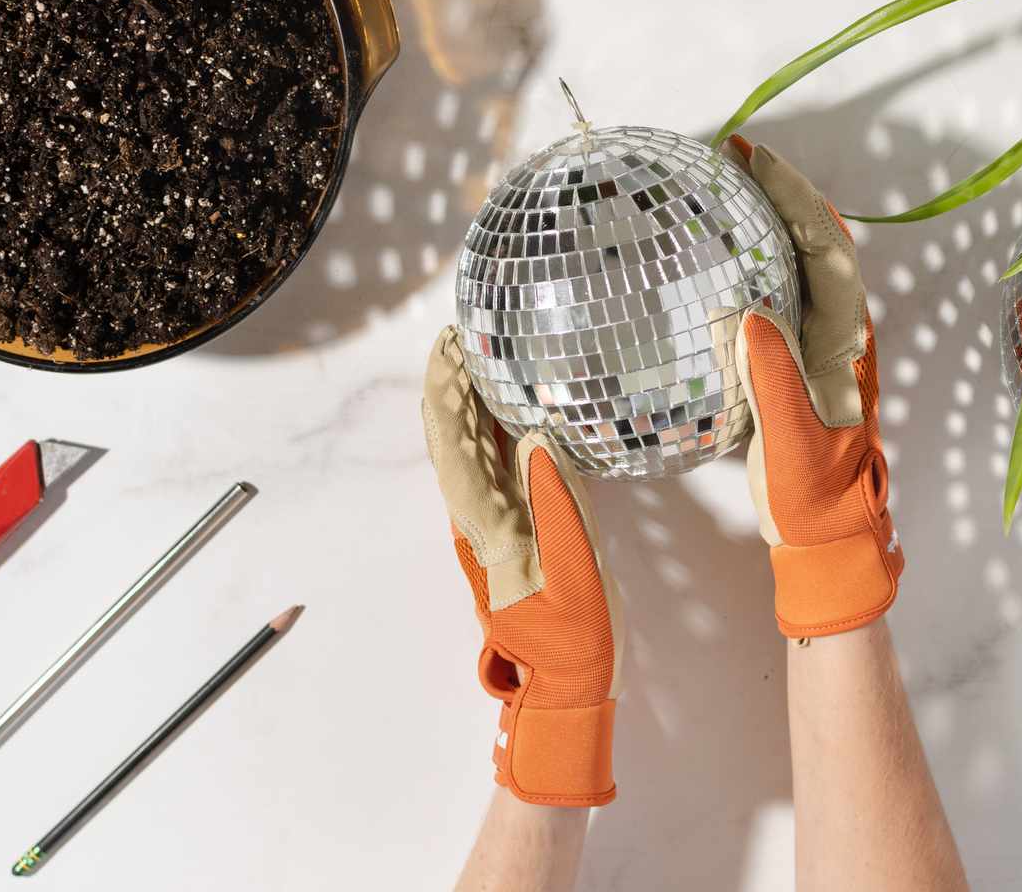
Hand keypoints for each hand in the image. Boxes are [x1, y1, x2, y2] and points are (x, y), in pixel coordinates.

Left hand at [421, 327, 623, 806]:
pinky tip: (506, 413)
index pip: (453, 452)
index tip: (446, 349)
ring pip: (471, 457)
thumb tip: (533, 443)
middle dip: (453, 389)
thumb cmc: (574, 639)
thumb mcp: (575, 575)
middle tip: (462, 335)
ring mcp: (494, 531)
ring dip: (470, 407)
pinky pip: (495, 476)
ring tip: (479, 357)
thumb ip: (557, 509)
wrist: (568, 687)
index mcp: (487, 533)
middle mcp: (479, 527)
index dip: (446, 397)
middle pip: (455, 446)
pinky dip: (493, 437)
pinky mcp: (513, 536)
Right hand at [712, 136, 903, 639]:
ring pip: (794, 267)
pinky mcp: (791, 367)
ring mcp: (814, 348)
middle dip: (779, 194)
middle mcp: (835, 333)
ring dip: (766, 224)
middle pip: (813, 243)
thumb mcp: (793, 440)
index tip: (755, 158)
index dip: (793, 197)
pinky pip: (772, 298)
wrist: (828, 535)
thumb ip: (775, 379)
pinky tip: (711, 264)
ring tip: (721, 193)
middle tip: (732, 157)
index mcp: (845, 341)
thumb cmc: (815, 494)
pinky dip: (748, 267)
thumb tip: (749, 316)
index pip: (825, 248)